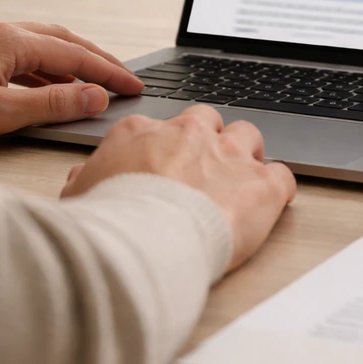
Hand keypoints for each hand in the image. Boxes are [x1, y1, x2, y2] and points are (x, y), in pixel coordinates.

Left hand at [0, 20, 143, 144]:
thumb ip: (52, 104)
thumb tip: (95, 96)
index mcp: (9, 41)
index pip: (75, 56)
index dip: (109, 73)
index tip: (133, 86)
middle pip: (61, 40)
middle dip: (95, 59)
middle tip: (120, 78)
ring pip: (37, 45)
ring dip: (67, 63)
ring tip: (87, 85)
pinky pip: (15, 52)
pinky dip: (39, 67)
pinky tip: (40, 86)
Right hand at [61, 104, 295, 271]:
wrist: (146, 242)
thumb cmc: (109, 223)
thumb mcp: (80, 198)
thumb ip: (86, 180)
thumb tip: (82, 178)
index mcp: (143, 133)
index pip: (162, 126)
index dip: (167, 147)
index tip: (167, 166)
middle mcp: (190, 134)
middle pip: (209, 121)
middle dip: (209, 141)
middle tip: (205, 171)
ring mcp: (229, 156)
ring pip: (248, 136)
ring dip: (246, 156)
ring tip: (240, 183)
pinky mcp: (262, 184)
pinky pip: (282, 175)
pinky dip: (278, 189)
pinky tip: (271, 204)